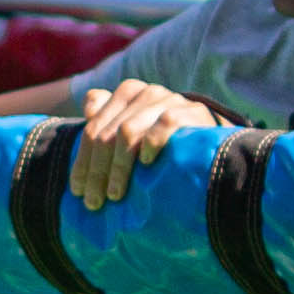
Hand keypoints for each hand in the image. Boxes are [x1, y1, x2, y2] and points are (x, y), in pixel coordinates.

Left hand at [70, 79, 222, 208]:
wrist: (216, 141)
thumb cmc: (167, 139)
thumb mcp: (133, 129)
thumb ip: (108, 118)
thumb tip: (88, 106)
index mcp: (127, 93)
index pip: (94, 128)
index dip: (83, 162)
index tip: (77, 192)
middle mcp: (145, 92)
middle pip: (108, 133)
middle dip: (97, 170)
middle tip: (94, 201)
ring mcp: (168, 99)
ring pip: (129, 131)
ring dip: (118, 167)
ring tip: (115, 194)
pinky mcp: (192, 111)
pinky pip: (165, 123)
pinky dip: (152, 143)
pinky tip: (145, 163)